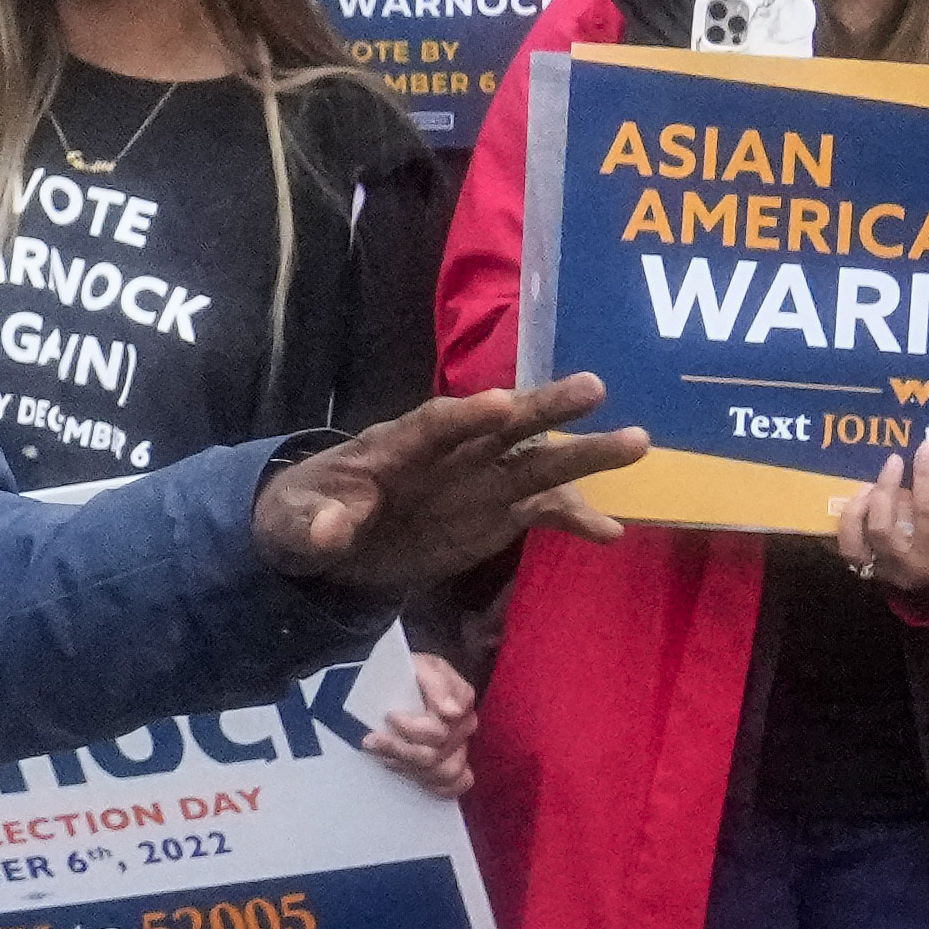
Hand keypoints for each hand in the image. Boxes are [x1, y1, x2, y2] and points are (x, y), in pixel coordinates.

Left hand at [255, 374, 644, 592]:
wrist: (323, 540)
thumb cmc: (303, 516)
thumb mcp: (292, 525)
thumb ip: (312, 524)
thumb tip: (330, 529)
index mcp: (395, 446)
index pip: (433, 424)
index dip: (464, 416)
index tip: (499, 404)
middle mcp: (449, 454)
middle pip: (500, 427)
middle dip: (542, 409)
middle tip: (593, 388)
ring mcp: (478, 481)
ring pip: (536, 461)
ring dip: (583, 453)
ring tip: (637, 443)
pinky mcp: (496, 512)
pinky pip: (543, 512)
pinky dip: (576, 519)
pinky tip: (610, 532)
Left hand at [360, 650, 477, 799]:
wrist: (393, 683)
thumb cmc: (407, 673)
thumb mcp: (419, 665)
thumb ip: (436, 683)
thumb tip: (452, 712)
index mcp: (460, 698)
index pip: (441, 727)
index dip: (412, 728)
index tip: (388, 718)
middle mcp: (464, 725)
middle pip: (437, 752)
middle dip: (400, 749)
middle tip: (371, 740)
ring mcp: (461, 748)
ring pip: (443, 772)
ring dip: (409, 766)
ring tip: (382, 754)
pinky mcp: (452, 766)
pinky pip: (452, 786)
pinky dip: (430, 783)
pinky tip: (407, 771)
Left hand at [831, 435, 928, 609]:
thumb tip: (926, 459)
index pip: (927, 509)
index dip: (924, 476)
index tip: (924, 448)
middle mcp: (905, 562)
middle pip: (882, 526)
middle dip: (883, 490)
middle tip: (892, 463)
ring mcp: (881, 569)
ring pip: (854, 542)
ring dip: (855, 508)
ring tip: (866, 487)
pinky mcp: (865, 571)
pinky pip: (844, 548)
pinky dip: (842, 525)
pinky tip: (847, 504)